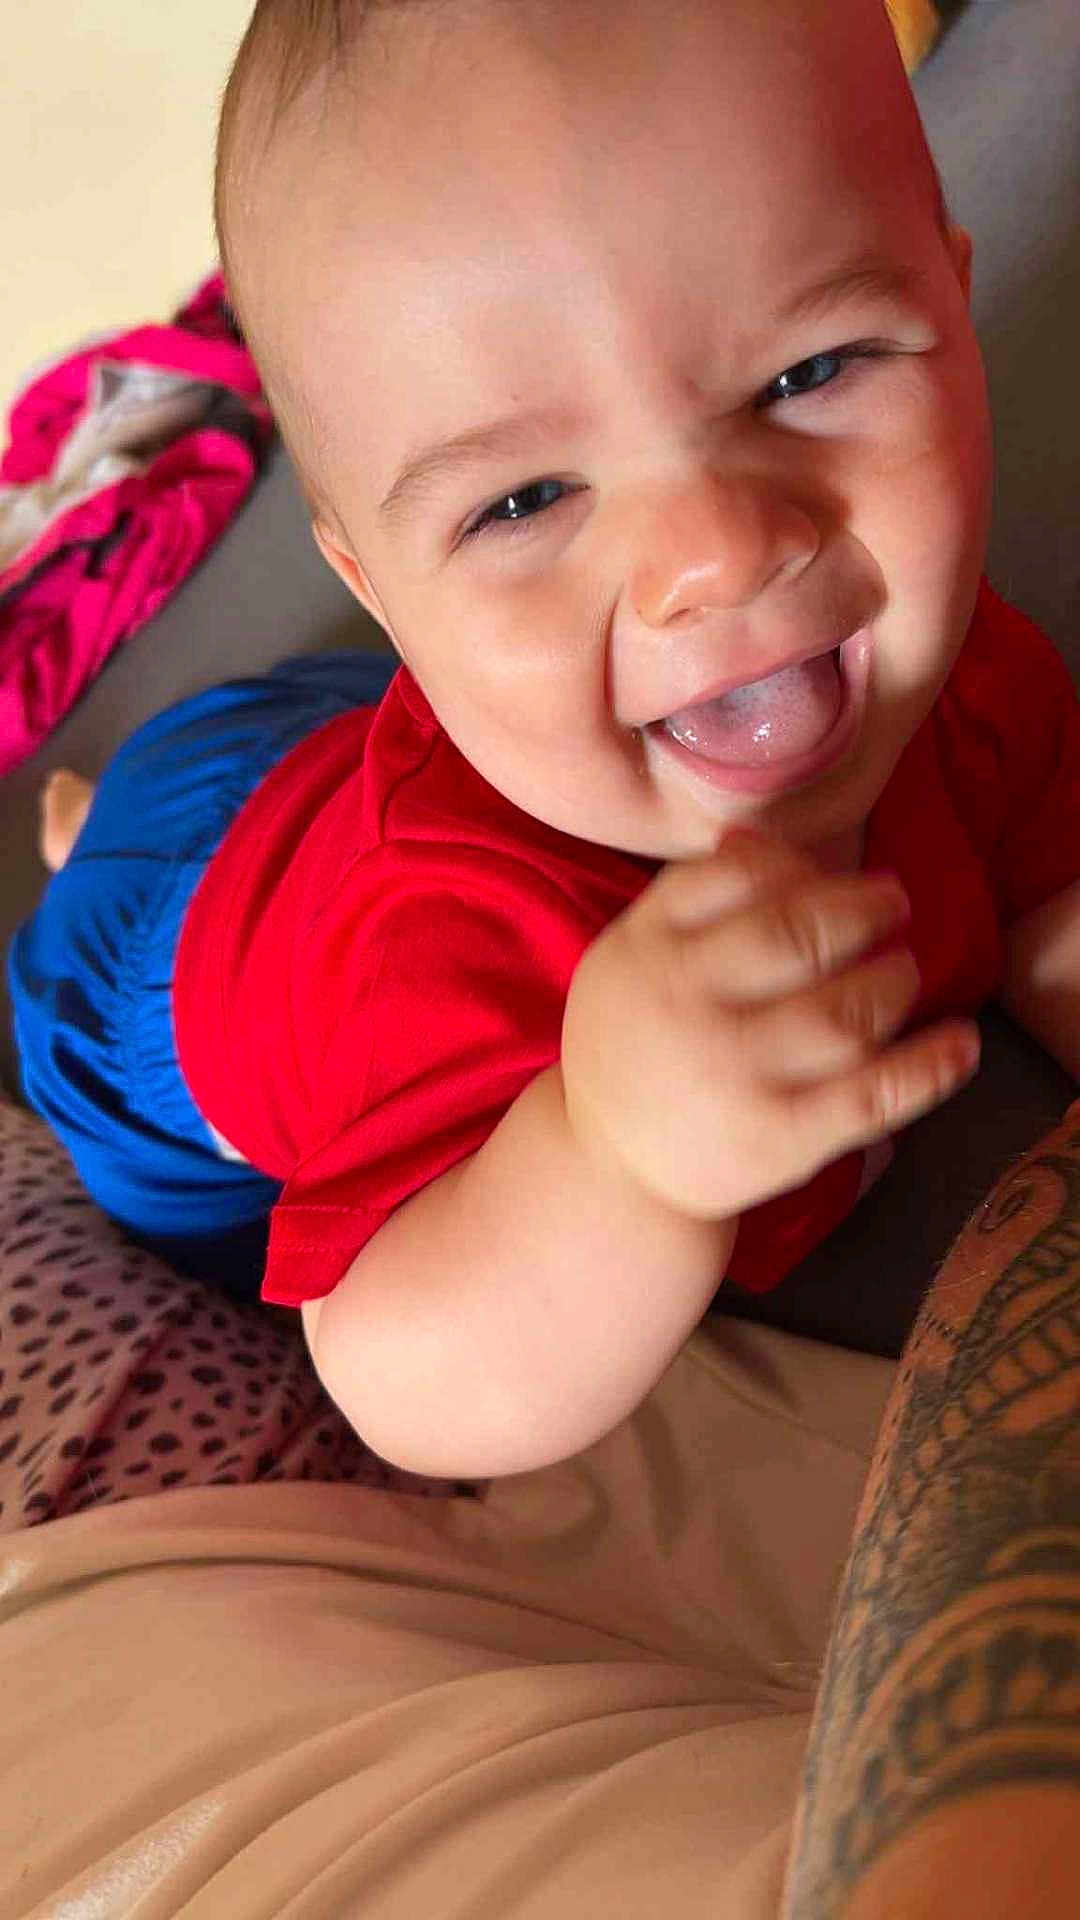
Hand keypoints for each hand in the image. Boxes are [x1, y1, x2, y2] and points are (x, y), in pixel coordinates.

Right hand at [561, 827, 979, 1219]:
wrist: (612, 1166)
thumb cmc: (638, 1042)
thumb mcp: (634, 957)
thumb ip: (690, 897)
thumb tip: (757, 839)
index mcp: (650, 950)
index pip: (739, 876)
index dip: (797, 866)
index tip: (823, 877)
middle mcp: (689, 1006)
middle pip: (798, 933)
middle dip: (863, 910)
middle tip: (891, 906)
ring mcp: (738, 1075)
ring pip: (844, 1011)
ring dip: (893, 981)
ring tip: (899, 975)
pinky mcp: (782, 1138)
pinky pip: (874, 1094)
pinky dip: (930, 1066)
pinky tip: (961, 1043)